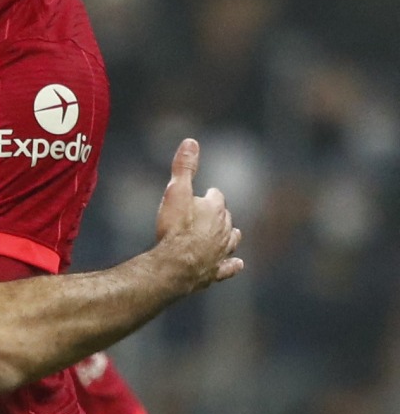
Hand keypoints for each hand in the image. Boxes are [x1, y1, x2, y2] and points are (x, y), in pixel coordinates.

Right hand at [153, 138, 243, 291]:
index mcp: (214, 209)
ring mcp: (221, 252)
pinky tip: (238, 263)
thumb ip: (184, 168)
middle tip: (210, 213)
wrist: (175, 264)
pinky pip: (228, 267)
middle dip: (219, 214)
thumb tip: (191, 141)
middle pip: (225, 218)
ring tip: (230, 233)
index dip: (210, 195)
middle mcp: (223, 230)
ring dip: (230, 236)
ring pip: (231, 241)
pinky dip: (233, 265)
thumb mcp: (176, 191)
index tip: (207, 192)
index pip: (217, 197)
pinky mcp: (215, 271)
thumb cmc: (175, 227)